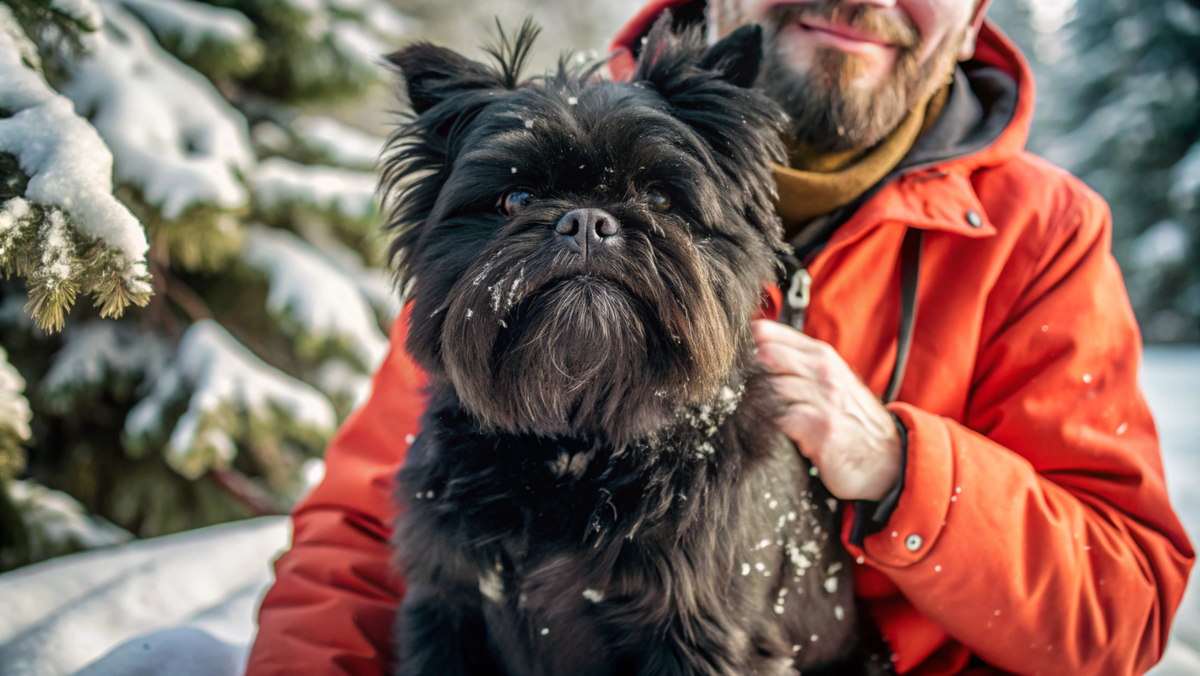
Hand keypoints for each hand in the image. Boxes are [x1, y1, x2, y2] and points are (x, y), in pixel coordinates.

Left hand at [751, 319, 901, 501]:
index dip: (743, 345)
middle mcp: (823, 371)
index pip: (769, 334)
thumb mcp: (828, 380)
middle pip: (765, 356)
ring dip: (756, 403)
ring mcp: (823, 398)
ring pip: (770, 387)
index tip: (730, 359)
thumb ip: (795, 363)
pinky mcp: (820, 427)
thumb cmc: (850, 418)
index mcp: (820, 354)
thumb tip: (751, 349)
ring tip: (756, 415)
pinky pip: (781, 419)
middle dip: (744, 373)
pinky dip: (772, 427)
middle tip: (734, 390)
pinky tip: (774, 434)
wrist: (887, 457)